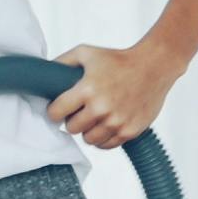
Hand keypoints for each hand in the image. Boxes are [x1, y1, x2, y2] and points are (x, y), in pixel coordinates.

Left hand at [47, 40, 181, 147]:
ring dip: (88, 130)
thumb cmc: (118, 59)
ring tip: (95, 118)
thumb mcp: (87, 52)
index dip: (55, 111)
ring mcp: (116, 122)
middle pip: (71, 128)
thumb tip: (43, 74)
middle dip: (73, 120)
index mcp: (87, 89)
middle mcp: (101, 108)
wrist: (154, 66)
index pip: (56, 112)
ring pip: (88, 140)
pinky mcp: (130, 131)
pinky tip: (107, 124)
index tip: (59, 108)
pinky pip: (107, 145)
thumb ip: (63, 62)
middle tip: (80, 111)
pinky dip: (104, 137)